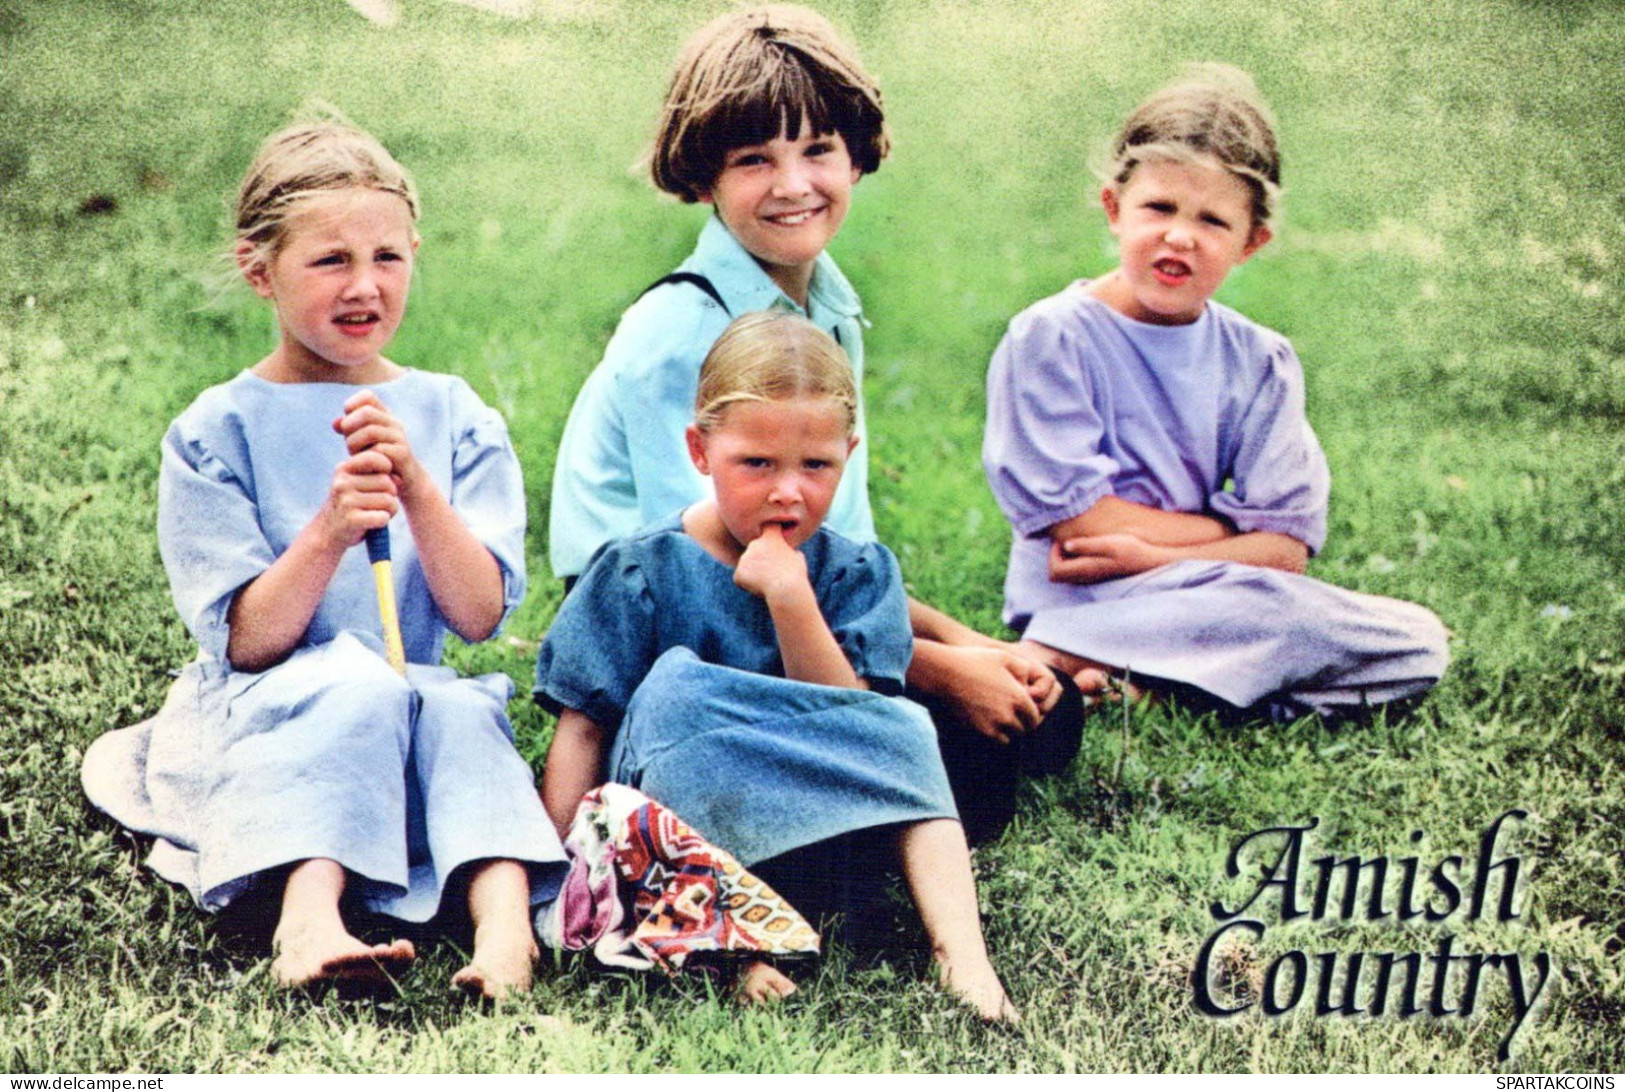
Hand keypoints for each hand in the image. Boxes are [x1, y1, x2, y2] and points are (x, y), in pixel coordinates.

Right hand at [313, 448, 398, 551]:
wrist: (328, 532)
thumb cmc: (352, 504)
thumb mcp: (361, 483)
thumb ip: (380, 475)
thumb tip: (398, 479)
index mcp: (344, 469)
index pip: (375, 458)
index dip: (386, 469)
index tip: (382, 480)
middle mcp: (342, 482)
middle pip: (387, 482)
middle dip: (391, 495)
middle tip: (378, 503)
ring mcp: (346, 501)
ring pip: (389, 501)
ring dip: (390, 510)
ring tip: (375, 512)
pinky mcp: (351, 520)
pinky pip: (383, 517)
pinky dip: (384, 521)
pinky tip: (374, 523)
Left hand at [333, 390, 423, 498]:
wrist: (406, 482)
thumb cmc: (379, 461)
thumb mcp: (361, 444)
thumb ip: (349, 431)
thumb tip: (335, 424)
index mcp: (384, 416)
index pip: (367, 397)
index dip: (352, 406)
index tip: (347, 424)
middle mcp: (394, 424)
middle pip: (367, 413)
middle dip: (350, 427)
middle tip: (348, 443)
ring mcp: (400, 438)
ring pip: (371, 431)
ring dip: (355, 444)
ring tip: (354, 454)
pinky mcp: (402, 454)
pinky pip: (378, 450)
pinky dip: (365, 458)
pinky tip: (363, 465)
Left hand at [733, 525, 809, 602]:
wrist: (785, 588)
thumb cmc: (795, 574)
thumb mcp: (799, 559)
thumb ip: (792, 553)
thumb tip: (793, 554)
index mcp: (770, 537)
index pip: (767, 527)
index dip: (769, 535)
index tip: (773, 543)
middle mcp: (754, 543)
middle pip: (755, 550)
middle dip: (760, 559)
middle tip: (772, 571)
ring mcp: (744, 557)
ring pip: (747, 565)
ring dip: (754, 572)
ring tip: (768, 582)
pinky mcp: (738, 572)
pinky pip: (740, 578)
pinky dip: (747, 584)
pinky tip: (759, 588)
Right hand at [938, 644, 1061, 744]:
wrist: (944, 674)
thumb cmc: (973, 661)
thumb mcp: (1003, 657)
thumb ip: (1023, 668)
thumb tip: (1030, 682)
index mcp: (1018, 696)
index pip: (1035, 715)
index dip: (1033, 713)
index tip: (1026, 708)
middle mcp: (1008, 714)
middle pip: (1026, 729)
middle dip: (1024, 723)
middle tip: (1017, 715)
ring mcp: (994, 725)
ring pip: (1012, 737)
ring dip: (1012, 730)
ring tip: (1005, 719)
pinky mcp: (981, 731)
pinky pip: (999, 740)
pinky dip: (999, 735)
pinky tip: (993, 723)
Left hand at [1049, 533, 1166, 583]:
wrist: (1150, 561)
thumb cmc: (1131, 550)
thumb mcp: (1110, 543)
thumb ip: (1087, 545)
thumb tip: (1066, 544)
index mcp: (1086, 570)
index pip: (1054, 572)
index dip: (1052, 556)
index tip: (1063, 541)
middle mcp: (1086, 578)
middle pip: (1057, 575)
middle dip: (1056, 557)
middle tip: (1067, 542)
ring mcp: (1092, 578)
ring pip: (1067, 573)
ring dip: (1066, 558)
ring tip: (1077, 543)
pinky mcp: (1098, 574)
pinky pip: (1077, 571)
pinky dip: (1075, 560)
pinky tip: (1087, 548)